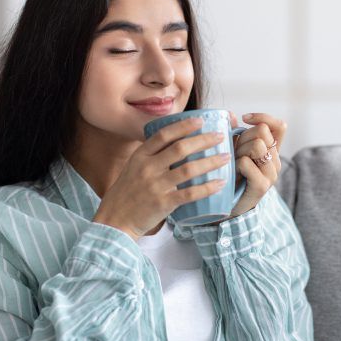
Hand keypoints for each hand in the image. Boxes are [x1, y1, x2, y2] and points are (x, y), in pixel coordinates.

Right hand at [93, 117, 230, 240]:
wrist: (114, 221)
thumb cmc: (125, 194)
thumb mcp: (132, 168)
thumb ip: (150, 157)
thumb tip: (174, 144)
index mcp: (140, 156)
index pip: (163, 135)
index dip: (183, 126)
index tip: (200, 120)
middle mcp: (147, 168)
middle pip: (180, 148)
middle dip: (203, 140)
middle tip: (219, 136)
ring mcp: (155, 186)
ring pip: (188, 169)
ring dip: (210, 162)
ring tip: (226, 157)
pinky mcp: (163, 203)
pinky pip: (190, 194)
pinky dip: (207, 188)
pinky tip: (219, 183)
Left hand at [227, 111, 286, 216]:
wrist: (227, 206)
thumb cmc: (230, 174)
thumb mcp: (233, 149)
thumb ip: (235, 132)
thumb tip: (231, 114)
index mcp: (272, 150)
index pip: (279, 125)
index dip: (263, 117)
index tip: (245, 118)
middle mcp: (275, 161)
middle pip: (262, 132)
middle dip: (243, 137)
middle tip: (234, 153)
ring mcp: (271, 174)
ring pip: (256, 145)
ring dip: (239, 151)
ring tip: (233, 163)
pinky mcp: (262, 186)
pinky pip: (246, 162)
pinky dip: (236, 164)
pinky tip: (234, 173)